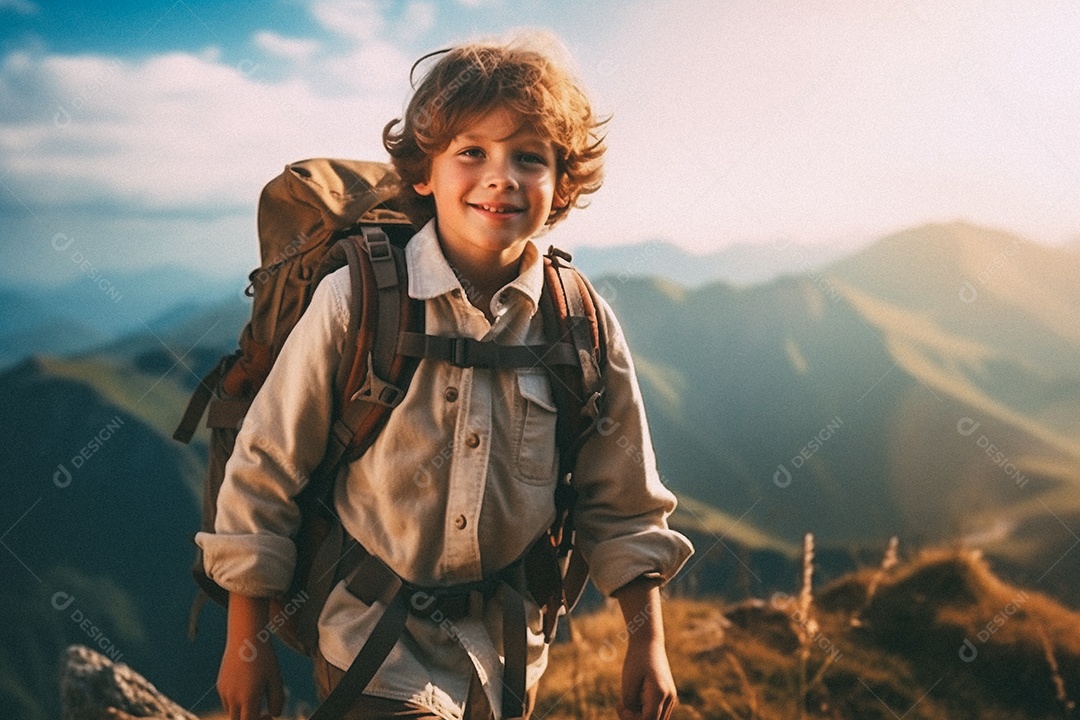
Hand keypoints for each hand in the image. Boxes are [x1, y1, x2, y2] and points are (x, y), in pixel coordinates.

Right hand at [218, 594, 284, 719]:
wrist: (245, 636)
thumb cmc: (264, 657)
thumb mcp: (275, 678)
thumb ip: (277, 700)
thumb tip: (275, 714)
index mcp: (247, 698)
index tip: (268, 715)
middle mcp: (232, 697)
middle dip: (250, 719)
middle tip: (263, 711)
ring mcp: (224, 691)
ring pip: (231, 712)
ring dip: (243, 711)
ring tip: (257, 696)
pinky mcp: (220, 684)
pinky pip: (227, 701)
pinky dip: (237, 701)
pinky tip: (248, 686)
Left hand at [617, 635, 676, 719]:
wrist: (649, 641)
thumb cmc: (636, 659)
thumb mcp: (628, 682)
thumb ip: (630, 704)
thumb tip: (632, 718)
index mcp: (660, 693)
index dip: (632, 719)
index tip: (620, 705)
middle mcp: (669, 698)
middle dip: (636, 719)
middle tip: (622, 704)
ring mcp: (671, 697)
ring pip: (656, 719)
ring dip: (641, 715)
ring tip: (628, 699)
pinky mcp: (668, 696)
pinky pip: (657, 712)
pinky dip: (644, 710)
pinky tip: (635, 697)